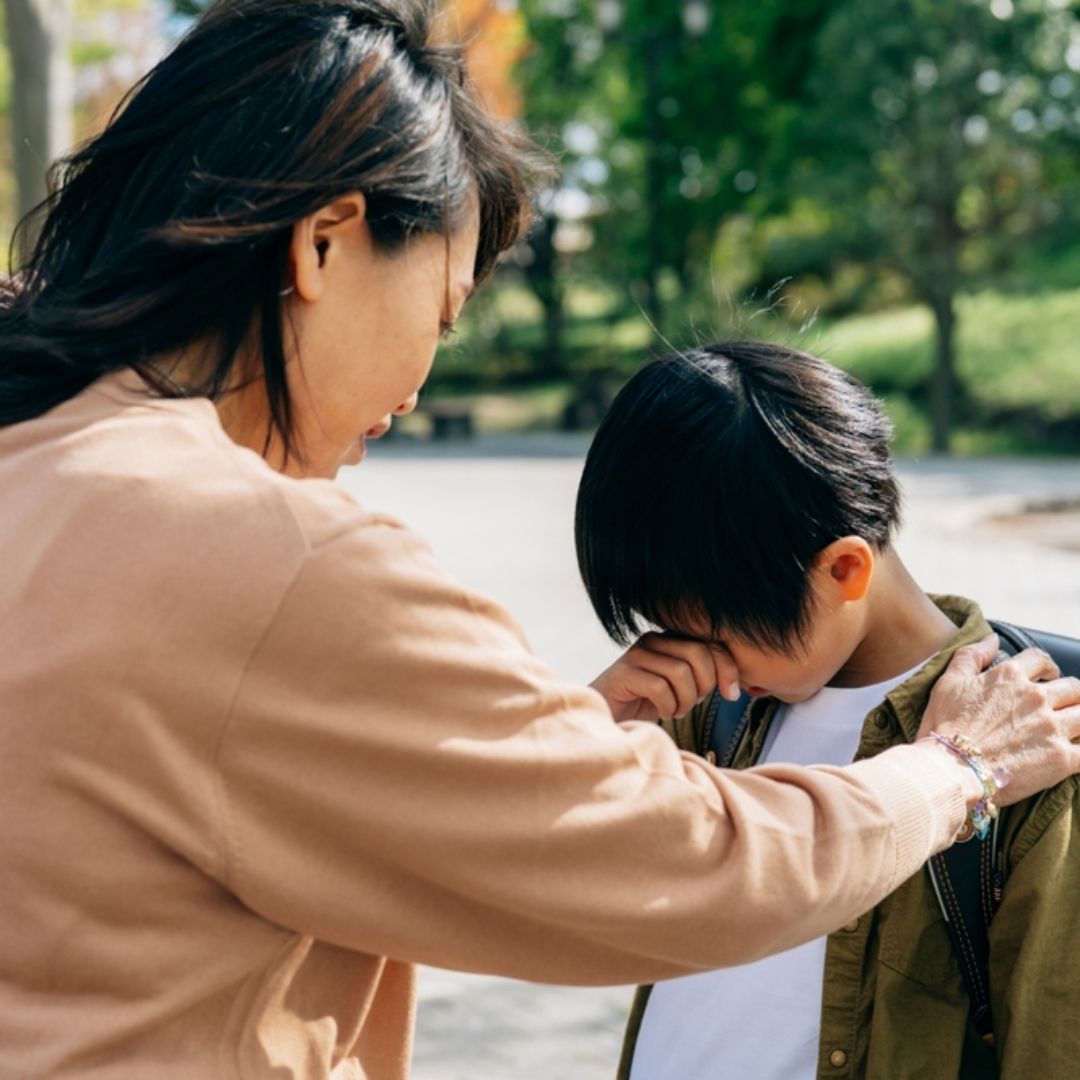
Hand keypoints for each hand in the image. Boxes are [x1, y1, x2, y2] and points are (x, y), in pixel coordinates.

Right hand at [590, 632, 740, 722]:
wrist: (605, 717)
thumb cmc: (644, 703)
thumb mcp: (679, 688)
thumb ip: (702, 677)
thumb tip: (732, 682)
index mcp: (668, 639)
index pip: (709, 643)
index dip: (727, 668)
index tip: (732, 694)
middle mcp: (652, 640)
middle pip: (698, 653)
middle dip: (704, 685)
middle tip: (691, 704)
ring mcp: (636, 655)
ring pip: (681, 672)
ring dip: (684, 700)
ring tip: (674, 710)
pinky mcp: (623, 673)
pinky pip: (660, 688)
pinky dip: (666, 706)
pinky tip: (661, 712)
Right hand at [918, 634, 1079, 805]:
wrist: (950, 769)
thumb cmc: (944, 727)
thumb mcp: (948, 683)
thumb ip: (970, 655)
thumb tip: (992, 638)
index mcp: (1009, 676)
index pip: (1040, 659)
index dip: (1046, 667)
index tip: (1046, 676)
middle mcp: (1036, 697)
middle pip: (1073, 687)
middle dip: (1071, 694)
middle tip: (1064, 704)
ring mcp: (1052, 727)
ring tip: (1073, 726)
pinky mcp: (1062, 758)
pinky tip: (1078, 752)